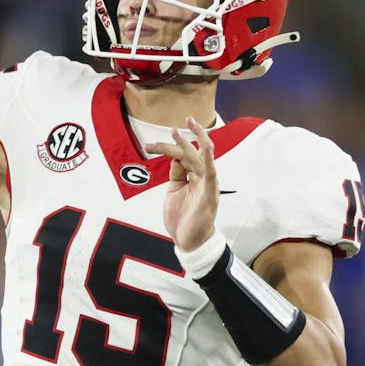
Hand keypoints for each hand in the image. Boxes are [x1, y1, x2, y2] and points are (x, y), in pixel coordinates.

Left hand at [145, 117, 218, 251]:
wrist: (189, 242)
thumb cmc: (183, 218)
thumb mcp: (175, 191)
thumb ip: (177, 174)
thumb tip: (175, 158)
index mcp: (195, 177)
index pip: (184, 156)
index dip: (171, 146)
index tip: (153, 143)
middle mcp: (203, 178)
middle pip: (192, 153)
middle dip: (184, 137)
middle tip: (177, 123)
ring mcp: (207, 185)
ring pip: (200, 158)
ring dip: (192, 142)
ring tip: (183, 128)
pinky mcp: (209, 194)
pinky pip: (211, 174)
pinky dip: (210, 160)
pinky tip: (207, 147)